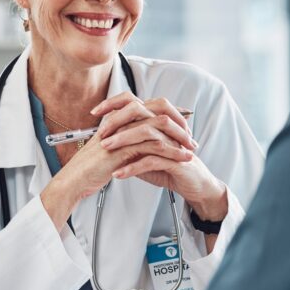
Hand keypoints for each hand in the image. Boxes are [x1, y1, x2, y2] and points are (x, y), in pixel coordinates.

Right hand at [40, 95, 194, 229]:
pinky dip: (171, 152)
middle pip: (158, 109)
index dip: (171, 111)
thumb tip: (146, 140)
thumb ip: (127, 140)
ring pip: (159, 126)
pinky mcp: (123, 147)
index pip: (150, 105)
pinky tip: (182, 159)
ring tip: (191, 150)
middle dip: (179, 122)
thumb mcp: (112, 148)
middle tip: (191, 137)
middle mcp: (122, 120)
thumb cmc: (91, 166)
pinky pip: (154, 145)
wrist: (75, 179)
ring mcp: (122, 132)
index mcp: (120, 117)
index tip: (185, 121)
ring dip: (179, 138)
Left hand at [93, 93, 228, 224]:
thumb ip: (129, 147)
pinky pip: (153, 160)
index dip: (115, 104)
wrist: (194, 186)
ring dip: (124, 141)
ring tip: (106, 149)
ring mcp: (173, 143)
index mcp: (158, 123)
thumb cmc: (170, 169)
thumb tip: (106, 142)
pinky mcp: (177, 161)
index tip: (95, 112)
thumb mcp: (144, 156)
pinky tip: (120, 173)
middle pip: (141, 113)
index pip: (136, 103)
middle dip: (118, 121)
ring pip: (147, 134)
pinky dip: (133, 167)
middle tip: (101, 133)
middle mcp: (166, 129)